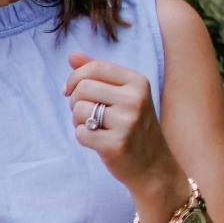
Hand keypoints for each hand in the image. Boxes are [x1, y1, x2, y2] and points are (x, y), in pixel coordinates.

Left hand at [62, 50, 180, 195]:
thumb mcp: (124, 95)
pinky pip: (81, 133)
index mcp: (138, 82)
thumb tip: (72, 55)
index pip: (95, 67)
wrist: (154, 167)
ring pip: (79, 109)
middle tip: (84, 113)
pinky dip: (83, 137)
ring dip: (77, 120)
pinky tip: (97, 141)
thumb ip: (98, 74)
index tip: (69, 90)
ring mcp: (127, 122)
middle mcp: (135, 99)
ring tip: (94, 127)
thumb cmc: (134, 127)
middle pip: (83, 87)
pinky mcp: (117, 144)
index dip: (75, 77)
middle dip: (74, 100)